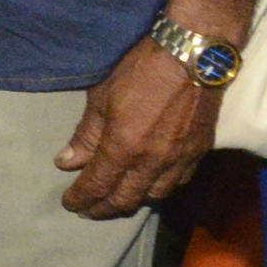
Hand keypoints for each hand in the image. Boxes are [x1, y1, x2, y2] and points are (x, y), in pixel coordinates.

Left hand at [56, 30, 219, 218]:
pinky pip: (178, 182)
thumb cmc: (140, 68)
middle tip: (88, 210)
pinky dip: (160, 188)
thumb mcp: (102, 97)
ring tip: (117, 199)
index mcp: (124, 146)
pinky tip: (150, 184)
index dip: (81, 199)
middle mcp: (154, 161)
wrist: (193, 55)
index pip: (98, 185)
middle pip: (126, 199)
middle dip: (103, 209)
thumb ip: (86, 135)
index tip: (69, 204)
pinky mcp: (200, 152)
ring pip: (155, 196)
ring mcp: (180, 159)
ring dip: (133, 201)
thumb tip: (66, 162)